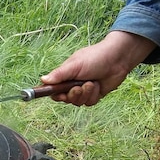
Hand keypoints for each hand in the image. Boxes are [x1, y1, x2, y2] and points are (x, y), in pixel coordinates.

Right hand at [41, 31, 156, 105]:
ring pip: (77, 102)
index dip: (55, 94)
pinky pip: (89, 102)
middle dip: (72, 95)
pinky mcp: (94, 95)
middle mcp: (72, 84)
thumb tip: (42, 80)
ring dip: (85, 94)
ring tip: (91, 82)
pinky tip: (98, 85)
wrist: (118, 59)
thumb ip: (59, 74)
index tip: (59, 94)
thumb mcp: (74, 65)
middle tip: (78, 87)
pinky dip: (93, 95)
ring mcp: (83, 90)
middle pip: (65, 99)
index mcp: (65, 76)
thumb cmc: (95, 57)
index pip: (53, 90)